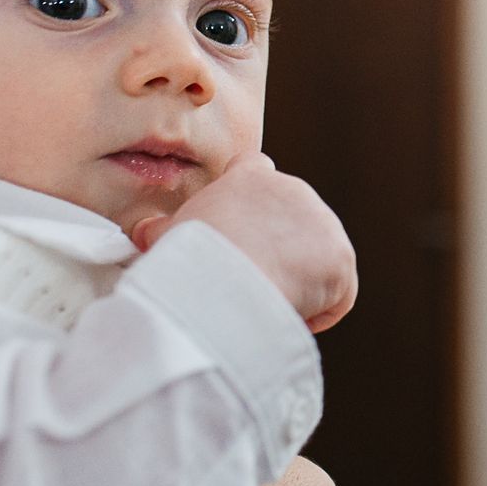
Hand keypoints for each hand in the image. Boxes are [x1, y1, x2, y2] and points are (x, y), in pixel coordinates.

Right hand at [131, 154, 356, 333]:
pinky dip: (317, 311)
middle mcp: (294, 189)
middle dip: (279, 251)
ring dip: (297, 283)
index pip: (257, 170)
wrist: (224, 277)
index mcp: (250, 177)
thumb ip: (163, 230)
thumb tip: (145, 231)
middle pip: (295, 222)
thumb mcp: (170, 234)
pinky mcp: (341, 258)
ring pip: (317, 260)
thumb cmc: (189, 255)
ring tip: (263, 300)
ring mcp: (324, 223)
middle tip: (249, 281)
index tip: (244, 228)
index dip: (254, 200)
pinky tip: (288, 315)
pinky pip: (336, 294)